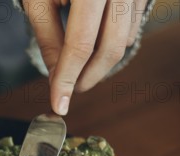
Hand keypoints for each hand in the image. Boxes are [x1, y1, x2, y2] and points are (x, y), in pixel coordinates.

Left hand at [23, 0, 145, 114]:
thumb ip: (47, 37)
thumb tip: (55, 75)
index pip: (80, 44)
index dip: (67, 79)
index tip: (58, 105)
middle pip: (110, 48)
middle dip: (87, 77)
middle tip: (68, 90)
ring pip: (124, 40)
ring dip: (100, 63)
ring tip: (76, 68)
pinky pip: (132, 26)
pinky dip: (112, 44)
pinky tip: (93, 46)